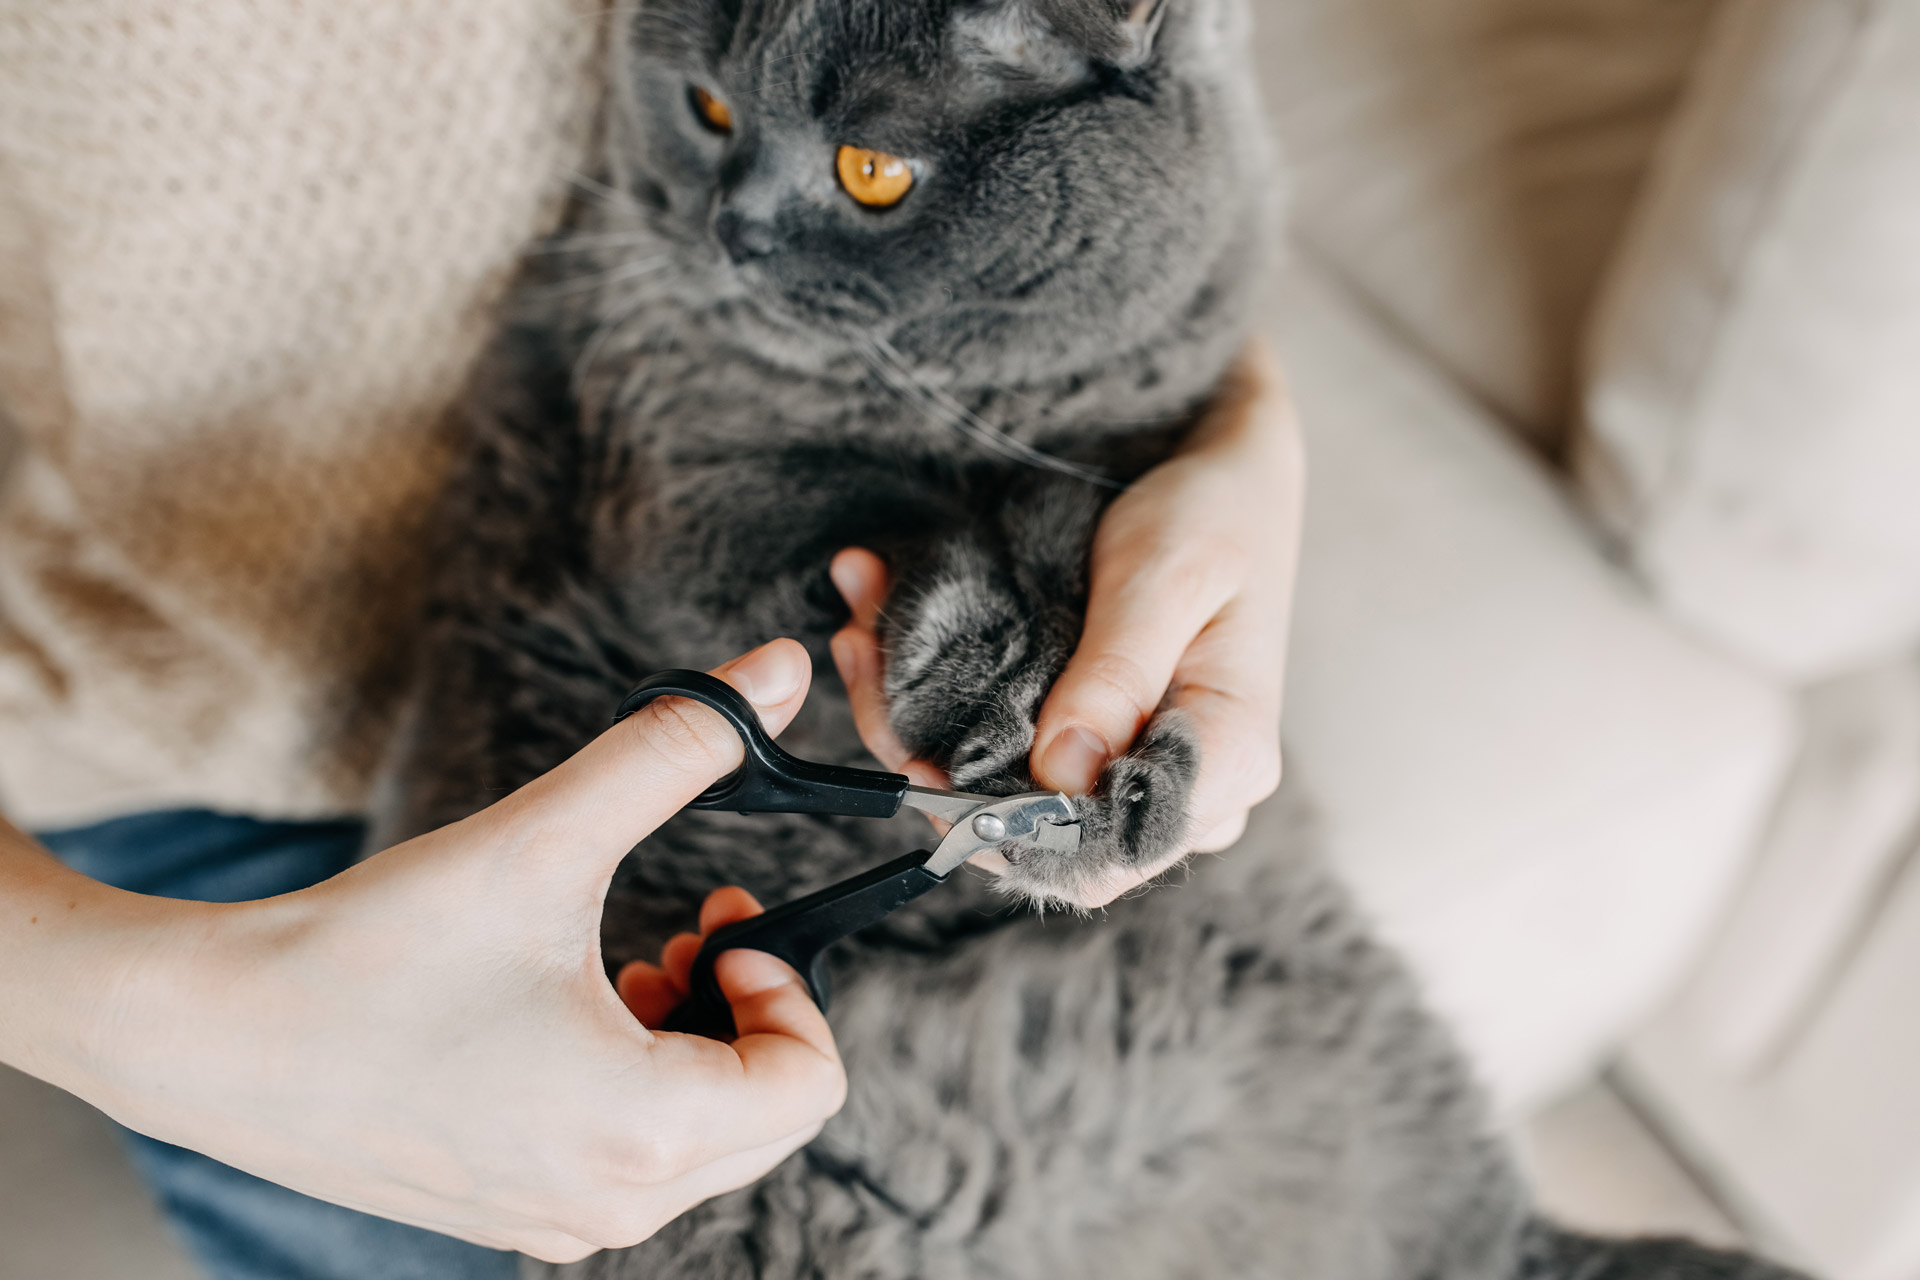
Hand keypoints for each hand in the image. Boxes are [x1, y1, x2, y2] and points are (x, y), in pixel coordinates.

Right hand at [0, 640, 844, 1262]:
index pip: (811, 1086)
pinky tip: (562, 1016)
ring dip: (689, 1046)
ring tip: (622, 964)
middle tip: (684, 929)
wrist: (205, 1038)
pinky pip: (624, 1166)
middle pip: (765, 1117)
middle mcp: (612, 1206)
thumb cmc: (368, 952)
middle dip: (744, 1011)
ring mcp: (555, 1223)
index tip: (720, 918)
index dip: (791, 986)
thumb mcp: (543, 839)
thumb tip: (783, 666)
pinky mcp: (508, 1215)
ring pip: (698, 1144)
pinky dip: (630, 1091)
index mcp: (643, 1132)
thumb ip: (676, 749)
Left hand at [830, 337, 1302, 905]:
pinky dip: (933, 706)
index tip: (922, 754)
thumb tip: (1060, 773)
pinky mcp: (1094, 752)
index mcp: (1224, 761)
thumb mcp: (1167, 575)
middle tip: (865, 654)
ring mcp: (1133, 779)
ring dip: (915, 726)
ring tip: (862, 629)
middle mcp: (1181, 794)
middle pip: (1035, 840)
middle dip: (931, 763)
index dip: (1001, 829)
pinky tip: (882, 632)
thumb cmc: (1212, 522)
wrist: (1227, 485)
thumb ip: (1117, 674)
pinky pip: (1004, 759)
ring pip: (1003, 801)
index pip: (1102, 854)